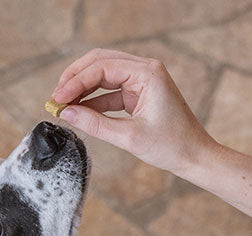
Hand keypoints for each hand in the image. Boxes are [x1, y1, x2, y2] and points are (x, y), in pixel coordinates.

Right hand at [52, 49, 251, 220]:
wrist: (195, 156)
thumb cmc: (171, 146)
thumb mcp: (128, 137)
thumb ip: (94, 124)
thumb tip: (66, 113)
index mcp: (147, 73)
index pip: (102, 67)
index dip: (75, 82)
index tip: (57, 98)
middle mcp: (146, 70)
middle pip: (100, 62)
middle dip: (76, 78)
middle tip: (56, 96)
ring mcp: (143, 80)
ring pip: (104, 74)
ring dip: (83, 88)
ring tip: (63, 105)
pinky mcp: (140, 93)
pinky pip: (111, 90)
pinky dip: (94, 100)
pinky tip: (79, 111)